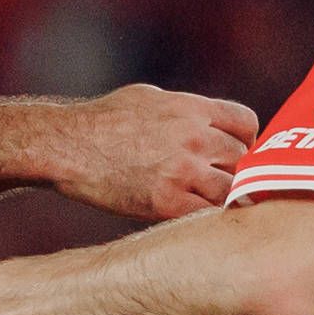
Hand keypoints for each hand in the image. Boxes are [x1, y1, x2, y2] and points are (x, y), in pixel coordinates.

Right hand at [45, 85, 258, 219]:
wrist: (66, 146)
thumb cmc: (103, 120)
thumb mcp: (150, 98)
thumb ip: (187, 111)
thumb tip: (212, 124)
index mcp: (191, 108)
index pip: (247, 124)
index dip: (244, 140)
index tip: (231, 151)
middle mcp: (193, 137)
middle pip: (242, 159)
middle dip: (233, 170)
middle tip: (217, 181)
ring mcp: (181, 171)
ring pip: (230, 190)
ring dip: (221, 197)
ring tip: (204, 200)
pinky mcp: (165, 202)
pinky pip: (205, 214)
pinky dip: (203, 216)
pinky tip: (190, 214)